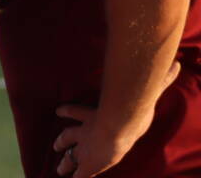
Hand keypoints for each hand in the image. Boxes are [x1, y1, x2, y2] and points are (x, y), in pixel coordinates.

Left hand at [53, 62, 181, 176]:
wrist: (118, 126)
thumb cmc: (128, 109)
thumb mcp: (143, 92)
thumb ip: (159, 81)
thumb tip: (176, 64)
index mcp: (93, 117)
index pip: (76, 111)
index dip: (67, 111)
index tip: (58, 109)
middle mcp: (87, 132)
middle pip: (69, 136)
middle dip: (62, 140)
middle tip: (54, 145)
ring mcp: (87, 149)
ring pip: (72, 158)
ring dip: (66, 164)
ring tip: (59, 170)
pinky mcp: (90, 164)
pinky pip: (81, 175)